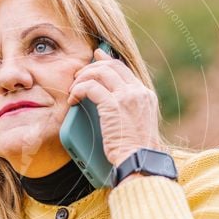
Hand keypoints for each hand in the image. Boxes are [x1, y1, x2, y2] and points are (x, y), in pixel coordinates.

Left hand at [67, 47, 163, 165]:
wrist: (140, 161)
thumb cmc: (135, 151)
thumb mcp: (137, 125)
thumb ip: (129, 110)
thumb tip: (113, 105)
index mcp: (146, 95)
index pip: (124, 70)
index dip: (108, 61)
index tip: (97, 57)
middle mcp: (138, 92)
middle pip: (112, 66)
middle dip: (92, 67)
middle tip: (78, 75)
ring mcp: (128, 96)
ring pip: (100, 72)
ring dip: (82, 78)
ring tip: (73, 89)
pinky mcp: (114, 105)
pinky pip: (91, 87)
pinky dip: (78, 90)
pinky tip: (73, 100)